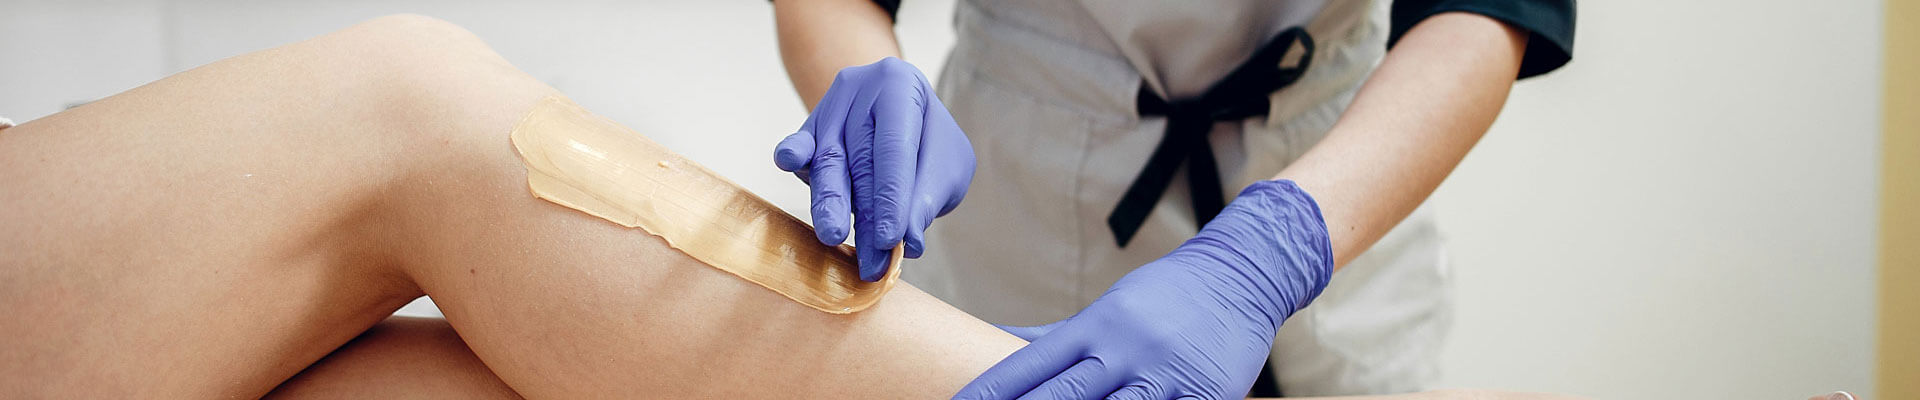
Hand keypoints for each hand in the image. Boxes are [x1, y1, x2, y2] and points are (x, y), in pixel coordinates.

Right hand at [774, 57, 974, 280]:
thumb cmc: (929, 139)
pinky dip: (794, 155)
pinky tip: (789, 162)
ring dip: (830, 204)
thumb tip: (911, 241)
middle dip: (866, 215)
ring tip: (833, 236)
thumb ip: (930, 195)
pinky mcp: (809, 128)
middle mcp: (861, 90)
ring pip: (829, 159)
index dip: (892, 197)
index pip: (895, 148)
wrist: (900, 111)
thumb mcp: (948, 163)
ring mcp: (831, 107)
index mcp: (900, 86)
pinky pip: (800, 144)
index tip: (891, 241)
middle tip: (869, 261)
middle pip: (860, 158)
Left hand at [953, 180, 1334, 398]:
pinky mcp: (1203, 396)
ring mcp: (1163, 376)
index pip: (1028, 366)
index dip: (989, 392)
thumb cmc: (1163, 297)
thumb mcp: (1106, 308)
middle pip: (1061, 398)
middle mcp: (1122, 350)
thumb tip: (993, 340)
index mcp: (1093, 328)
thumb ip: (1053, 337)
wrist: (1242, 275)